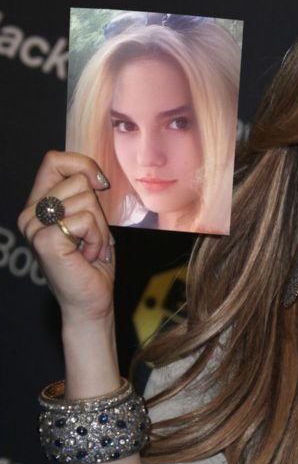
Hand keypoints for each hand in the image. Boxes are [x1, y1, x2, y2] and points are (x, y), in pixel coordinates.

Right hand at [18, 151, 114, 326]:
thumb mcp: (89, 219)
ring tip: (90, 249)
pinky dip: (98, 240)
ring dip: (99, 228)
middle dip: (97, 210)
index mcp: (37, 205)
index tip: (101, 186)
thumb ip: (83, 194)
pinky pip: (86, 220)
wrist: (90, 303)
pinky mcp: (46, 240)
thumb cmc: (92, 265)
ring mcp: (34, 227)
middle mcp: (30, 214)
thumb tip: (94, 175)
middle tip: (91, 239)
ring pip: (86, 200)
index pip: (54, 160)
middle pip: (77, 180)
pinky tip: (88, 257)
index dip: (82, 165)